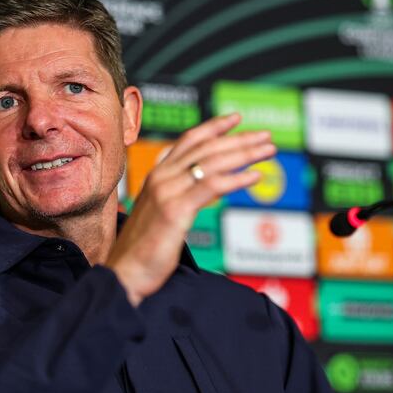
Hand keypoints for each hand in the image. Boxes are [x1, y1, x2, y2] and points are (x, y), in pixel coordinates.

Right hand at [106, 113, 275, 305]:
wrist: (124, 273)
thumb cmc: (142, 250)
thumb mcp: (158, 213)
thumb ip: (175, 195)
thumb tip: (199, 189)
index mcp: (156, 176)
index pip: (189, 141)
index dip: (214, 127)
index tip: (236, 119)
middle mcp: (160, 178)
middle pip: (206, 147)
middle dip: (239, 139)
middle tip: (266, 135)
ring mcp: (166, 192)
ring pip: (212, 162)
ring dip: (244, 153)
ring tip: (268, 150)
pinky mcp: (175, 210)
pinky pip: (211, 186)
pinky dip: (236, 178)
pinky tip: (255, 176)